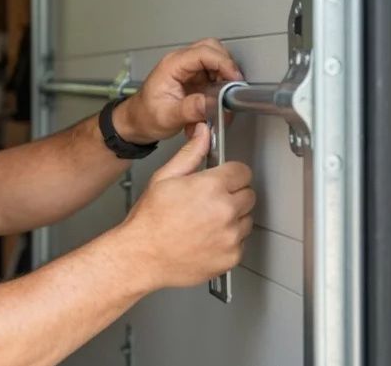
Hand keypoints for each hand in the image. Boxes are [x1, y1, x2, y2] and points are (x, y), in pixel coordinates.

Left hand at [113, 38, 242, 142]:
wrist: (136, 123)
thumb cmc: (144, 117)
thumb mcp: (167, 117)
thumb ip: (190, 109)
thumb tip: (212, 103)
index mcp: (172, 66)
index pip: (204, 52)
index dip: (223, 63)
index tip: (234, 79)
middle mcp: (180, 63)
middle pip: (212, 49)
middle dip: (226, 66)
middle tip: (231, 87)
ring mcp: (187, 70)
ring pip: (215, 61)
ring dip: (224, 78)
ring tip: (222, 98)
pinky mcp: (193, 79)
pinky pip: (213, 75)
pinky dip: (219, 87)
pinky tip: (214, 102)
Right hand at [115, 123, 255, 290]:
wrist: (141, 256)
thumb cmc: (149, 221)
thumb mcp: (164, 178)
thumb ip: (190, 153)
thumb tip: (203, 133)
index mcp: (211, 187)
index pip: (242, 171)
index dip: (230, 173)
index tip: (221, 179)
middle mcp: (225, 211)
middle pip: (248, 194)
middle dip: (233, 194)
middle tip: (208, 202)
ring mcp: (231, 236)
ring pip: (246, 219)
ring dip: (233, 218)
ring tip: (205, 221)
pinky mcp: (232, 256)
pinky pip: (240, 242)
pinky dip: (229, 240)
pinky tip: (206, 238)